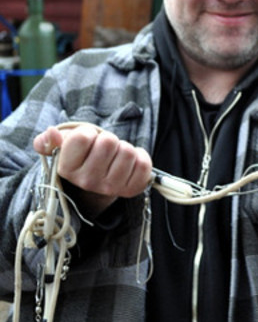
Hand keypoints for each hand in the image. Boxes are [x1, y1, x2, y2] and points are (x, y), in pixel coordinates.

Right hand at [33, 124, 152, 216]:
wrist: (98, 177)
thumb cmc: (82, 156)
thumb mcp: (62, 146)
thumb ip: (49, 140)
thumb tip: (52, 133)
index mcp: (67, 169)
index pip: (83, 137)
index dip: (88, 132)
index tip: (87, 141)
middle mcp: (87, 181)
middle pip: (109, 142)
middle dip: (108, 139)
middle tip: (104, 148)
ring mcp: (110, 188)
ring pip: (128, 152)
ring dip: (124, 148)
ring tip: (115, 156)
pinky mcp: (131, 189)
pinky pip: (144, 165)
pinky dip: (140, 157)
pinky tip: (130, 162)